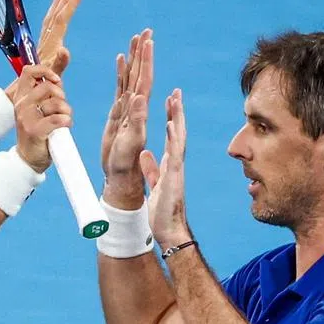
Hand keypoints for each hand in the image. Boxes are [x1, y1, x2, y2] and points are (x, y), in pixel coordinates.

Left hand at [6, 0, 79, 101]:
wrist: (25, 95)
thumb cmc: (41, 88)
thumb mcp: (53, 76)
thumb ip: (59, 63)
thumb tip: (65, 48)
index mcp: (50, 46)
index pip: (60, 21)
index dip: (69, 6)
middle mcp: (45, 42)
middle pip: (55, 15)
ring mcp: (43, 44)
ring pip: (51, 19)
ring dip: (58, 3)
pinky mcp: (43, 48)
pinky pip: (49, 26)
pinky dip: (54, 15)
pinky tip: (56, 12)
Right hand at [13, 64, 72, 171]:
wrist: (29, 158)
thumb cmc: (39, 126)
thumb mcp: (44, 101)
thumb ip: (53, 77)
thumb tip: (63, 50)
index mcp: (22, 95)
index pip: (29, 71)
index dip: (46, 71)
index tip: (57, 81)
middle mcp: (21, 104)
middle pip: (48, 87)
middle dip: (62, 97)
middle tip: (62, 108)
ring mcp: (26, 117)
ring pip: (55, 104)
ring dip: (66, 112)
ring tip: (64, 120)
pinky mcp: (34, 131)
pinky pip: (58, 119)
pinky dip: (67, 122)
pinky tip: (65, 127)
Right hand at [101, 28, 152, 207]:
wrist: (119, 178)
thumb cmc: (126, 165)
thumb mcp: (132, 142)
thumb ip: (136, 121)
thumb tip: (140, 98)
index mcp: (140, 111)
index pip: (146, 80)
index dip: (147, 61)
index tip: (148, 41)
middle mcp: (136, 107)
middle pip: (140, 74)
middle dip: (143, 53)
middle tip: (145, 31)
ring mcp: (127, 109)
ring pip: (131, 78)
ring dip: (134, 58)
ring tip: (135, 38)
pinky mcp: (119, 114)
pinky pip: (121, 88)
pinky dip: (121, 73)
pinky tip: (121, 60)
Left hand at [140, 89, 190, 248]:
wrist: (169, 231)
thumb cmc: (162, 212)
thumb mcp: (154, 184)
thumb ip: (151, 168)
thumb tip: (145, 154)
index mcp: (170, 164)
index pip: (172, 136)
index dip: (171, 118)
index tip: (170, 101)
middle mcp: (176, 163)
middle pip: (178, 132)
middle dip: (177, 111)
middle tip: (176, 91)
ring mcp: (177, 169)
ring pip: (179, 138)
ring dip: (177, 118)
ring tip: (175, 99)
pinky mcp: (175, 177)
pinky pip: (174, 154)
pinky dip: (173, 139)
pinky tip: (171, 124)